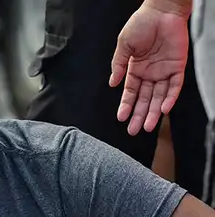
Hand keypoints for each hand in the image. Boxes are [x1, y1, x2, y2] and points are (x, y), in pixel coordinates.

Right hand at [109, 3, 191, 133]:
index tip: (121, 118)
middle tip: (134, 130)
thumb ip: (118, 65)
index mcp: (136, 69)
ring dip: (153, 112)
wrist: (162, 11)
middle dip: (139, 115)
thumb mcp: (124, 45)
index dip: (126, 105)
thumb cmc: (142, 23)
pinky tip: (163, 109)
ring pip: (159, 97)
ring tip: (148, 126)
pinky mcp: (178, 67)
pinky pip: (174, 86)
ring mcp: (164, 71)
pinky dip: (170, 98)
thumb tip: (112, 83)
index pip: (131, 92)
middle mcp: (150, 73)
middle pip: (144, 99)